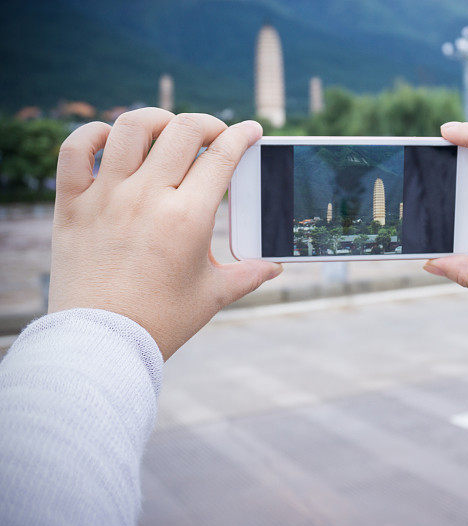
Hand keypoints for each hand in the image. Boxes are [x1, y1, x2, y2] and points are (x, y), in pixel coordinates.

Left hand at [49, 108, 281, 358]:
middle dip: (208, 124)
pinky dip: (93, 134)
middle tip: (215, 135)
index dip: (243, 136)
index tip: (251, 130)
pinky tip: (111, 140)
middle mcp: (147, 197)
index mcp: (188, 218)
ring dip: (157, 120)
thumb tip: (275, 267)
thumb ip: (248, 275)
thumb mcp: (212, 296)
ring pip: (130, 127)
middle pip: (183, 131)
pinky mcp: (72, 205)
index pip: (222, 156)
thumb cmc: (161, 321)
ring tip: (167, 130)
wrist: (102, 344)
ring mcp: (106, 197)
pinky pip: (76, 150)